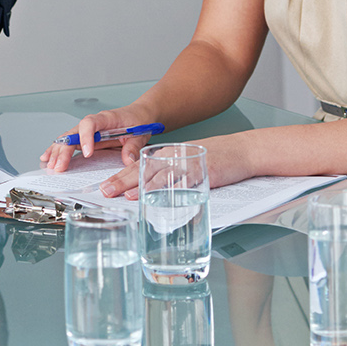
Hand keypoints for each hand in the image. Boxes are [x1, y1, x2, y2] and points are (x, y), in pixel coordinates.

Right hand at [39, 106, 157, 171]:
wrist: (139, 116)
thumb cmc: (138, 121)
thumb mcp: (140, 134)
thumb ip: (133, 147)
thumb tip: (127, 160)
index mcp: (106, 118)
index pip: (90, 123)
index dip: (86, 137)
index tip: (87, 153)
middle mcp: (93, 123)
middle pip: (73, 133)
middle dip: (64, 150)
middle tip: (60, 166)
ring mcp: (87, 131)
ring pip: (67, 138)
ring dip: (57, 152)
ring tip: (50, 165)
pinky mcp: (86, 138)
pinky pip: (69, 143)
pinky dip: (57, 150)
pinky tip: (48, 158)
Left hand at [97, 130, 254, 199]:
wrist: (242, 151)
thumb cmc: (216, 158)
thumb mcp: (188, 163)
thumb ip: (169, 174)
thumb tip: (150, 192)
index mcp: (168, 155)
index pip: (139, 166)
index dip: (121, 176)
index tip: (105, 185)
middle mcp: (174, 157)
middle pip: (142, 170)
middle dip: (121, 181)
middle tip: (104, 191)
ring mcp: (186, 165)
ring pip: (157, 175)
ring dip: (138, 185)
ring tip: (122, 194)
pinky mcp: (200, 172)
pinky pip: (179, 182)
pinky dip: (164, 189)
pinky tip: (153, 194)